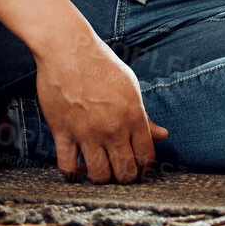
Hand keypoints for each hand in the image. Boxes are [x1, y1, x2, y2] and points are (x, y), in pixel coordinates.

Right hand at [34, 34, 168, 183]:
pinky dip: (72, 172)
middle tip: (118, 169)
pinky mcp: (62, 132)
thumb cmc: (101, 64)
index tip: (136, 163)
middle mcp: (112, 128)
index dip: (143, 165)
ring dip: (100, 176)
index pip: (147, 157)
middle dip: (125, 176)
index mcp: (133, 116)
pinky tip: (75, 165)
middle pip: (125, 173)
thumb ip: (145, 117)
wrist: (67, 48)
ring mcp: (86, 132)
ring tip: (98, 167)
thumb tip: (162, 135)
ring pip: (99, 175)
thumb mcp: (130, 87)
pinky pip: (67, 166)